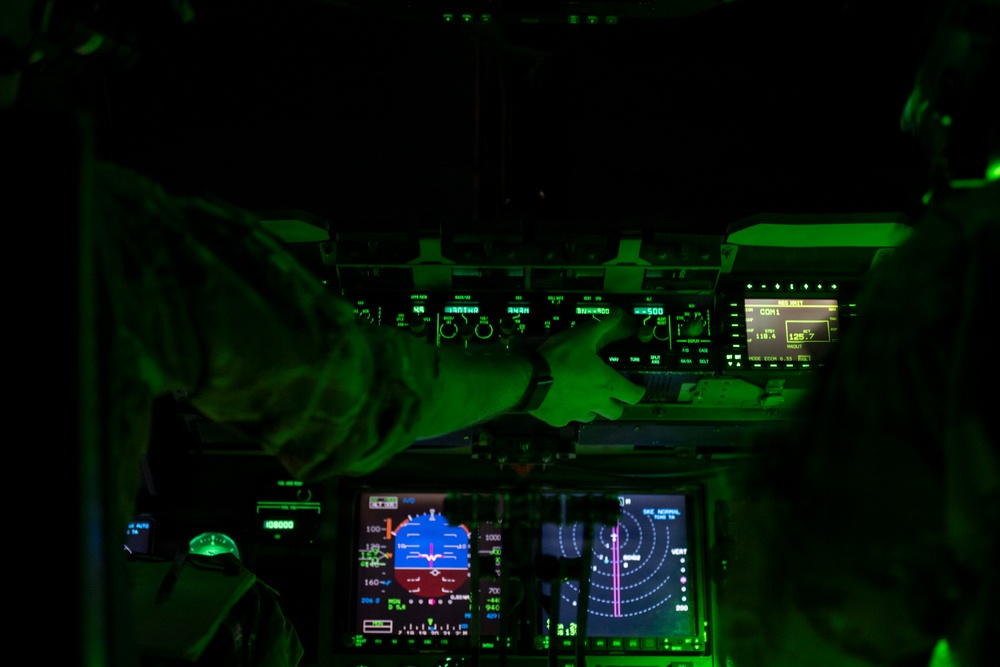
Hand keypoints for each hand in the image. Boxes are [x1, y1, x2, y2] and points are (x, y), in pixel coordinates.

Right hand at [528, 305, 646, 426]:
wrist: (529, 380)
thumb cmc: (560, 358)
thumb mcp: (582, 335)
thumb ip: (602, 324)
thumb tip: (617, 312)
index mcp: (607, 383)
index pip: (634, 395)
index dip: (638, 391)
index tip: (637, 388)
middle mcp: (596, 402)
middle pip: (616, 412)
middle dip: (616, 404)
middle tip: (610, 393)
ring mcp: (577, 413)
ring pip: (592, 416)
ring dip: (592, 408)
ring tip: (583, 395)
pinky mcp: (559, 420)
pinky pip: (568, 418)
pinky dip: (567, 410)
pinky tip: (560, 399)